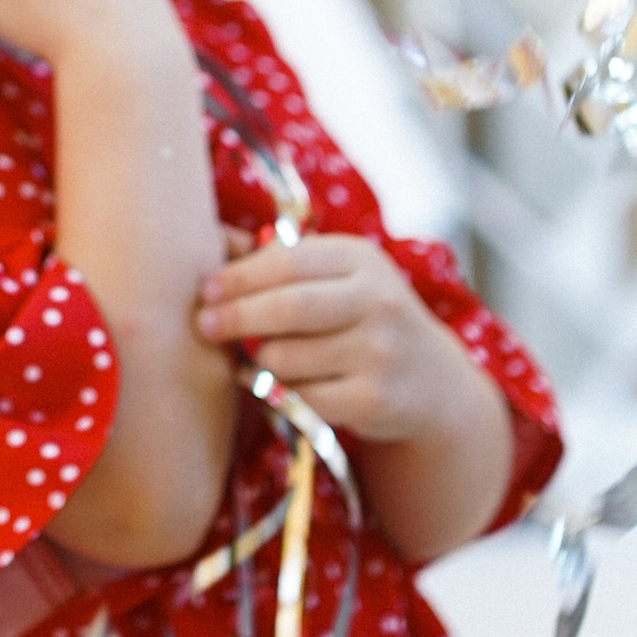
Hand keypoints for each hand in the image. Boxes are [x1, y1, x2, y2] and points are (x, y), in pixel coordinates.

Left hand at [196, 232, 489, 447]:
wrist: (431, 378)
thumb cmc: (362, 317)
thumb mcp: (338, 276)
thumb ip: (278, 260)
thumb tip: (210, 237)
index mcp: (361, 259)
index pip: (287, 261)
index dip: (239, 277)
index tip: (207, 290)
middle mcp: (377, 301)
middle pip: (288, 308)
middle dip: (236, 317)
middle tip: (205, 325)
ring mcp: (380, 352)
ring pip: (287, 358)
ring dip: (255, 359)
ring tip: (246, 356)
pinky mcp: (374, 399)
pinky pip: (301, 397)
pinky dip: (275, 392)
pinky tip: (268, 384)